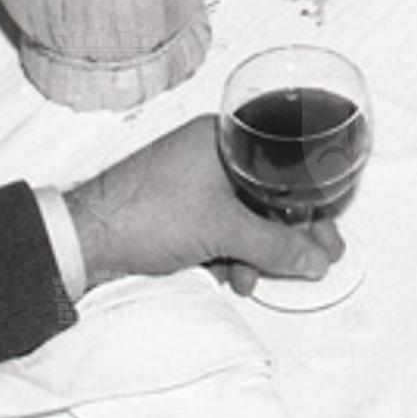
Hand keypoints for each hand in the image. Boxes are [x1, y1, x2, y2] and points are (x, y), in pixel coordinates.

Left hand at [64, 116, 341, 298]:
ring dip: (255, 250)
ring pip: (244, 213)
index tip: (329, 233)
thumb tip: (314, 260)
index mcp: (225, 137)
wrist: (87, 237)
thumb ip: (274, 246)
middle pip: (268, 192)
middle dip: (286, 234)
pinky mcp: (178, 206)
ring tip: (254, 280)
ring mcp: (194, 179)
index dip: (312, 201)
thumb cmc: (151, 213)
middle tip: (310, 263)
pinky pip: (221, 225)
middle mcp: (212, 151)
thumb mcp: (223, 230)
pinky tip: (230, 276)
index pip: (285, 164)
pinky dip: (230, 251)